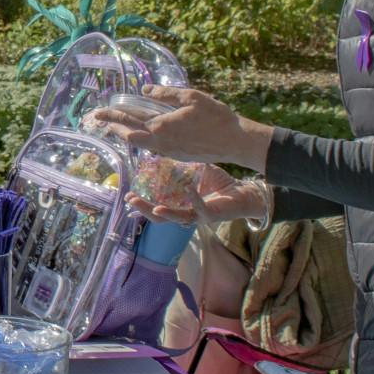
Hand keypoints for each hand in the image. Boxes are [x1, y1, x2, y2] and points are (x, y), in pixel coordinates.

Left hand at [88, 85, 273, 171]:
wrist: (235, 142)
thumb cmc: (216, 117)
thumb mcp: (191, 97)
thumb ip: (166, 93)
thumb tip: (145, 90)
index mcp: (162, 125)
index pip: (130, 118)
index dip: (112, 115)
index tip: (97, 112)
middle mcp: (161, 141)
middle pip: (130, 134)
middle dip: (113, 126)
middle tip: (99, 120)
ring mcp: (169, 150)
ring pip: (140, 142)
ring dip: (126, 133)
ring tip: (116, 126)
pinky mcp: (177, 155)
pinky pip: (152, 147)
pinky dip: (141, 139)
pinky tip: (142, 134)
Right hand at [124, 164, 266, 225]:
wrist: (244, 193)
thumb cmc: (219, 183)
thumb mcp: (195, 171)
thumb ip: (180, 166)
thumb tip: (162, 153)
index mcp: (180, 204)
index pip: (157, 207)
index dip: (143, 203)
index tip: (128, 195)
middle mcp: (187, 214)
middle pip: (161, 218)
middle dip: (145, 210)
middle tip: (131, 200)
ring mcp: (199, 216)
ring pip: (177, 219)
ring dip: (165, 213)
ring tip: (153, 207)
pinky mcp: (212, 215)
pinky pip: (201, 210)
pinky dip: (194, 199)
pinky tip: (188, 188)